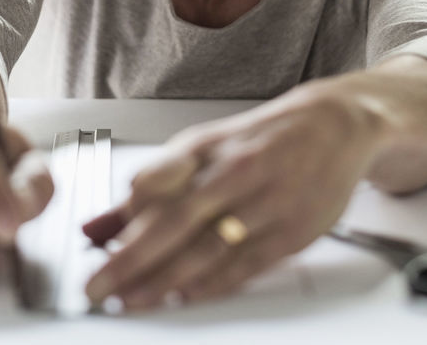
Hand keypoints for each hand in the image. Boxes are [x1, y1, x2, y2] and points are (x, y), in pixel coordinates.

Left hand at [83, 83, 382, 309]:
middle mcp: (233, 172)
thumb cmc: (261, 139)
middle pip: (172, 221)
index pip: (151, 182)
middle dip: (129, 259)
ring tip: (131, 300)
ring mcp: (265, 203)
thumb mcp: (202, 148)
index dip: (120, 218)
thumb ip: (151, 186)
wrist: (335, 127)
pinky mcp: (291, 232)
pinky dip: (211, 284)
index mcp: (204, 147)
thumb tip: (98, 225)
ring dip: (163, 280)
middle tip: (97, 286)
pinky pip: (244, 265)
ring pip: (206, 248)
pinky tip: (184, 297)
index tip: (91, 246)